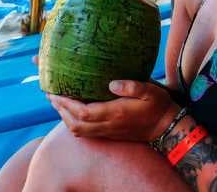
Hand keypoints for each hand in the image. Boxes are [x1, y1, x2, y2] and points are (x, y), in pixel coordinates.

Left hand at [48, 80, 179, 142]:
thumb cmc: (159, 105)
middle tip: (50, 94)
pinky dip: (73, 123)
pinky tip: (71, 111)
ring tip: (57, 102)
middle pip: (75, 124)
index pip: (83, 112)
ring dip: (64, 117)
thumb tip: (111, 83)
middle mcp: (108, 125)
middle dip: (60, 110)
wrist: (166, 127)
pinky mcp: (109, 134)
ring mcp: (108, 131)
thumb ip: (132, 86)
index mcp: (116, 113)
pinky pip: (85, 133)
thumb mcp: (151, 90)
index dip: (66, 104)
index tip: (55, 92)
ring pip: (78, 130)